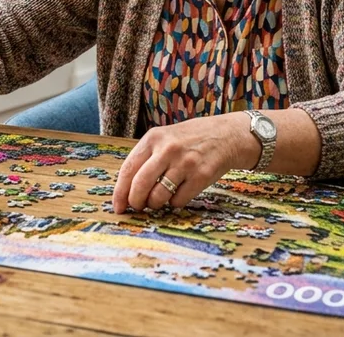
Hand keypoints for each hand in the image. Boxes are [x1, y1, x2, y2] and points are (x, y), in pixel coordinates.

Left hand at [112, 114, 256, 213]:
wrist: (226, 135)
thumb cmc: (189, 140)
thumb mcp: (164, 138)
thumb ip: (146, 158)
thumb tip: (126, 190)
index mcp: (153, 138)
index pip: (128, 169)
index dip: (120, 192)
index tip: (118, 207)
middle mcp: (168, 149)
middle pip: (140, 185)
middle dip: (135, 202)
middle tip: (137, 207)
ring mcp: (185, 163)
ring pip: (159, 196)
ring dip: (155, 204)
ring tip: (160, 199)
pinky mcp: (201, 176)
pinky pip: (178, 201)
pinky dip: (174, 203)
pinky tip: (179, 193)